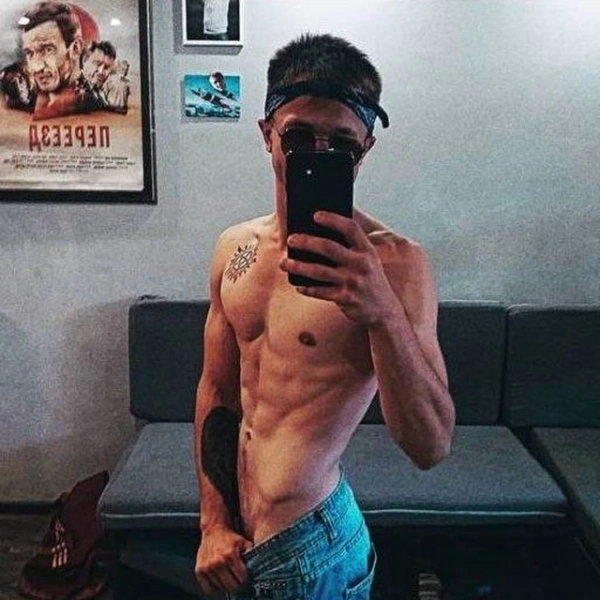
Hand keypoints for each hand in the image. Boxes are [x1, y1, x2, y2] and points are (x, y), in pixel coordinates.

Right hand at [195, 526, 252, 595]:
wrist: (214, 530)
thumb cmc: (231, 538)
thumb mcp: (245, 542)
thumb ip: (252, 554)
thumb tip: (259, 568)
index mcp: (230, 555)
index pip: (242, 579)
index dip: (246, 580)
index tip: (246, 578)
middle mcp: (218, 562)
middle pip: (232, 586)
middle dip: (238, 585)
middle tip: (239, 581)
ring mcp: (207, 567)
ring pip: (221, 589)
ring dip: (226, 586)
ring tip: (229, 578)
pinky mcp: (199, 570)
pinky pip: (209, 589)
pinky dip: (215, 589)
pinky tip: (220, 581)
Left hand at [281, 211, 396, 325]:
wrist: (384, 310)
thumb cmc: (370, 280)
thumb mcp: (369, 260)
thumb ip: (352, 246)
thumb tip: (324, 230)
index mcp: (367, 250)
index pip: (351, 229)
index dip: (333, 219)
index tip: (316, 215)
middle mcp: (361, 264)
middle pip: (329, 248)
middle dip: (307, 242)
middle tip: (291, 240)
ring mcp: (353, 282)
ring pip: (319, 271)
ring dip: (299, 266)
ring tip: (284, 262)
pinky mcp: (346, 298)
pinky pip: (321, 291)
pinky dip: (307, 288)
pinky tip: (298, 285)